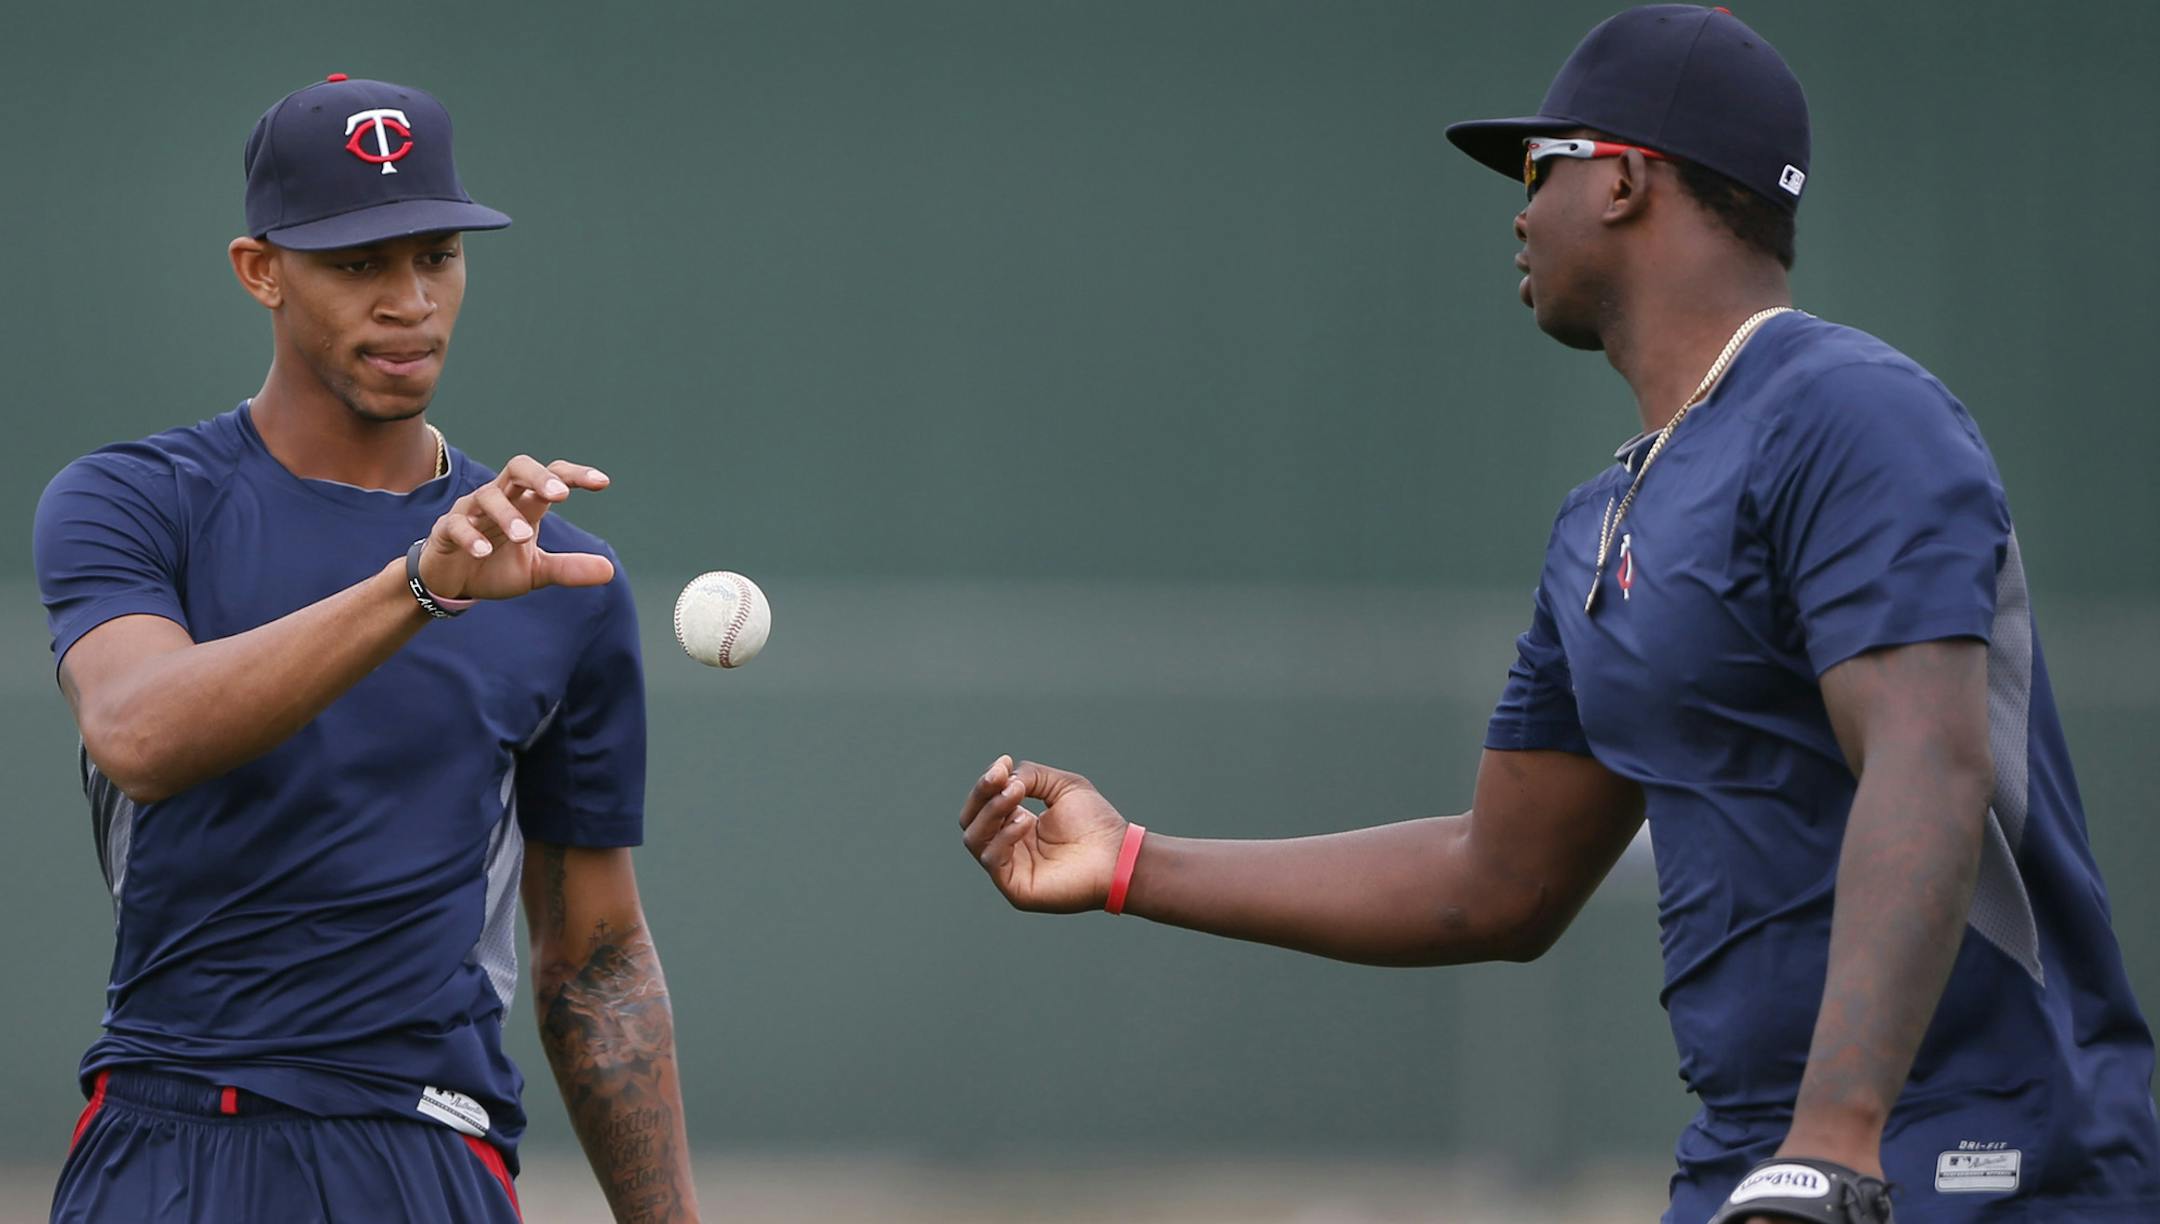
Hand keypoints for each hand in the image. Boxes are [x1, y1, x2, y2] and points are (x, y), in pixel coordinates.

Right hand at [417, 456, 615, 599]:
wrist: (452, 584)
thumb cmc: (495, 566)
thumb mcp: (536, 571)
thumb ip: (569, 569)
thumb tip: (609, 571)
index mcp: (525, 504)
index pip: (551, 477)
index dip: (575, 475)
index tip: (602, 483)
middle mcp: (499, 499)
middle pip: (518, 469)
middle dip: (539, 477)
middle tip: (561, 496)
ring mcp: (470, 512)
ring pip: (488, 496)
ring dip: (507, 515)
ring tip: (524, 537)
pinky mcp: (446, 530)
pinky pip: (456, 525)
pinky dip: (470, 536)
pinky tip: (484, 551)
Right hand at [959, 756, 1129, 913]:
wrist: (1119, 855)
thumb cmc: (1096, 823)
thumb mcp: (1061, 786)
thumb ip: (1030, 775)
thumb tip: (1003, 777)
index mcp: (1017, 825)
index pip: (983, 805)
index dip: (987, 783)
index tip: (1003, 763)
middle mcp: (1009, 848)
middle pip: (970, 820)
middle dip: (982, 794)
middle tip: (1000, 777)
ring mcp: (1010, 869)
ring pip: (974, 838)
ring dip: (991, 811)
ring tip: (1017, 794)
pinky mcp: (1016, 888)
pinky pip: (992, 859)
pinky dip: (1004, 836)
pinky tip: (1026, 822)